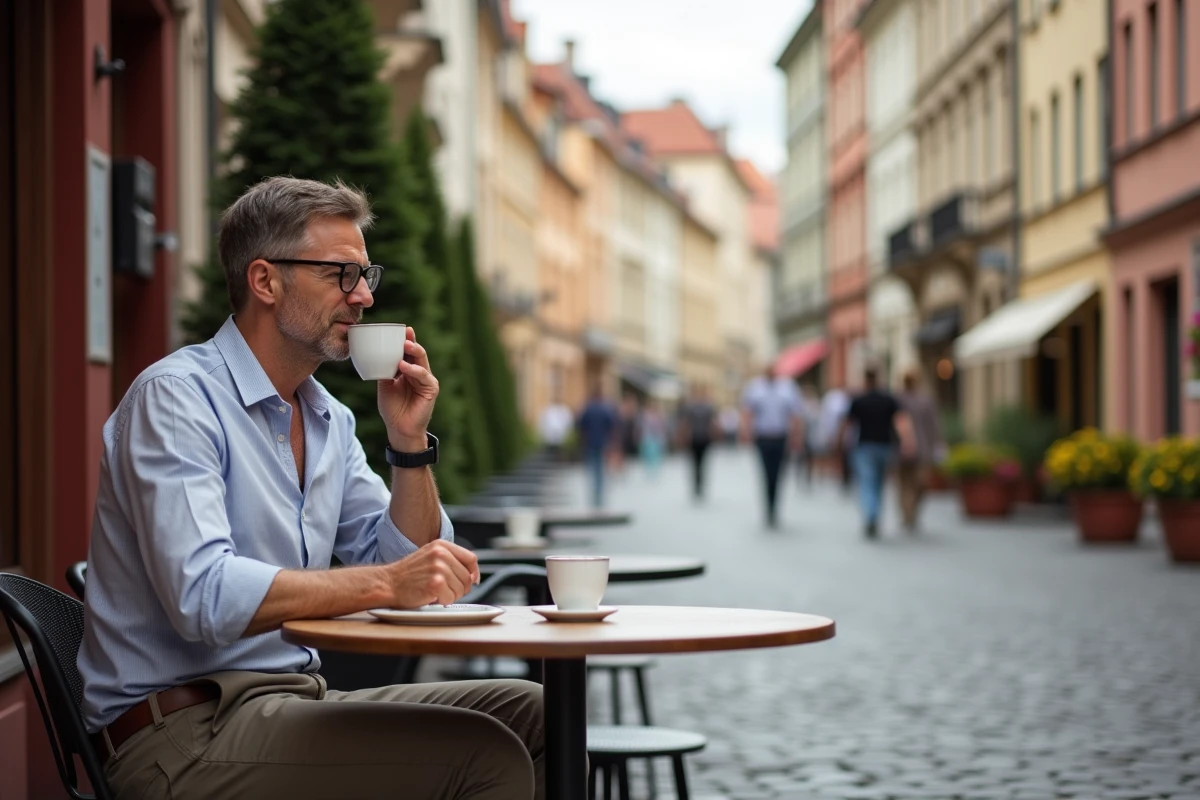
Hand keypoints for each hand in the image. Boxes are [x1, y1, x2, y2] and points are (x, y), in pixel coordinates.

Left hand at [378, 327, 438, 449]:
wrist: (399, 428)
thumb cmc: (392, 408)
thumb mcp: (385, 385)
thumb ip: (385, 370)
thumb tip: (378, 354)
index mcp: (408, 370)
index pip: (408, 352)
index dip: (406, 340)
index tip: (400, 329)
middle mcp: (419, 373)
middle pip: (417, 353)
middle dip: (411, 341)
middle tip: (405, 332)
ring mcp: (426, 380)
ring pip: (422, 361)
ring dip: (414, 352)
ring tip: (404, 345)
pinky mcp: (431, 390)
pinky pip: (424, 376)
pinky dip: (414, 370)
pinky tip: (404, 366)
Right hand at [385, 540, 479, 607]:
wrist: (387, 583)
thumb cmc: (408, 575)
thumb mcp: (430, 557)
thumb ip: (450, 561)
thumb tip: (473, 576)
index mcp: (441, 545)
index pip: (470, 558)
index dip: (474, 572)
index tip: (472, 580)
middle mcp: (441, 554)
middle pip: (467, 577)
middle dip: (459, 588)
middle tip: (444, 590)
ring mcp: (438, 568)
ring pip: (461, 589)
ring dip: (450, 596)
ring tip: (435, 592)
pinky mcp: (435, 583)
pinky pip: (451, 598)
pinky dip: (443, 602)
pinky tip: (431, 596)